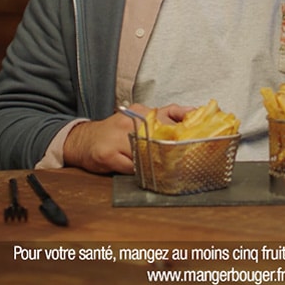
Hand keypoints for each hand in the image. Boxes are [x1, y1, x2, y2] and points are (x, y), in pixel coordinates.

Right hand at [63, 102, 192, 173]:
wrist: (83, 140)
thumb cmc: (116, 131)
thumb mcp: (139, 117)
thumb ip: (166, 115)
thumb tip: (194, 111)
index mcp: (140, 111)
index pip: (169, 115)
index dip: (186, 127)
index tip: (200, 137)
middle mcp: (129, 122)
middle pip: (160, 136)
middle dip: (175, 149)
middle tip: (187, 159)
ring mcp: (117, 138)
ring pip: (146, 154)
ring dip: (157, 164)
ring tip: (166, 169)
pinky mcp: (107, 155)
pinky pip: (132, 168)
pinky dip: (140, 173)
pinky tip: (143, 173)